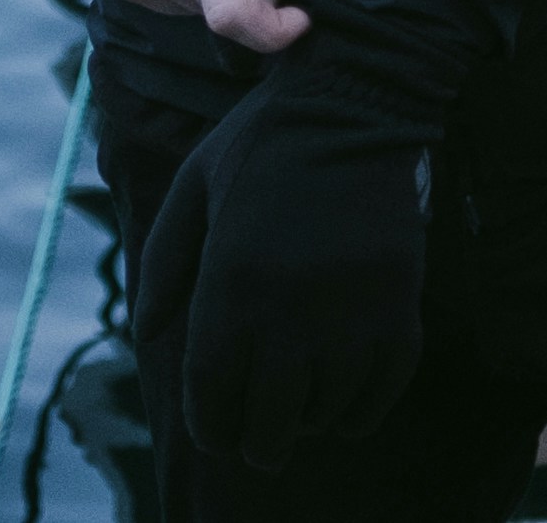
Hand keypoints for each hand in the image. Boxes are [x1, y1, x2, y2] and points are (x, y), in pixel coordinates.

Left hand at [138, 16, 441, 466]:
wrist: (354, 100)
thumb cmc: (261, 143)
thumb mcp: (193, 188)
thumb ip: (162, 263)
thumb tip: (147, 335)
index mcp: (232, 279)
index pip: (215, 393)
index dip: (212, 428)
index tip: (216, 436)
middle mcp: (292, 305)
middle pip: (272, 421)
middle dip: (258, 444)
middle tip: (258, 446)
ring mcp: (352, 307)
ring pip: (327, 410)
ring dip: (309, 421)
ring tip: (300, 412)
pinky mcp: (399, 303)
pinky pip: (381, 388)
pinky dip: (361, 409)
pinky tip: (344, 403)